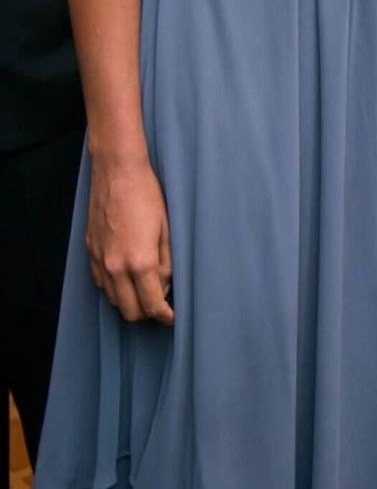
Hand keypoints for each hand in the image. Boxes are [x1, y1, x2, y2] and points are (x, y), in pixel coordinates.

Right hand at [86, 155, 173, 324]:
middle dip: (148, 313)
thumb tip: (166, 286)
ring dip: (130, 301)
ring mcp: (100, 261)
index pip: (152, 305)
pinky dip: (115, 287)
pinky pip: (101, 284)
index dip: (165, 316)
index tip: (173, 317)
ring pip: (113, 300)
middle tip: (162, 303)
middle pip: (130, 311)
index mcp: (140, 262)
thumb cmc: (147, 195)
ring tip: (146, 288)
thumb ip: (167, 262)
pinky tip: (127, 275)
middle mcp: (116, 267)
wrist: (117, 171)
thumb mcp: (167, 229)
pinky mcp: (91, 252)